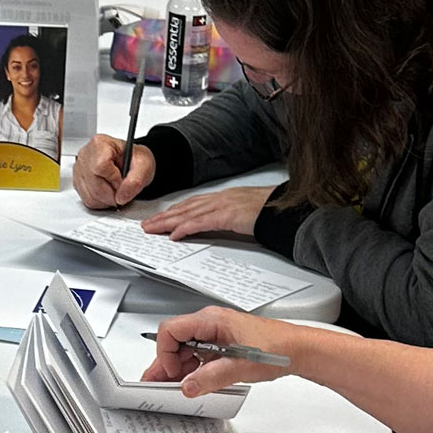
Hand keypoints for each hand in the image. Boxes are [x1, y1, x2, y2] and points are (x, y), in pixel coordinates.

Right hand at [72, 136, 154, 207]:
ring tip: (116, 191)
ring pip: (90, 196)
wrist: (131, 164)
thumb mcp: (144, 166)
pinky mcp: (78, 181)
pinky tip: (108, 193)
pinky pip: (87, 200)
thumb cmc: (134, 160)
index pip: (100, 167)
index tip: (123, 182)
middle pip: (94, 185)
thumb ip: (136, 181)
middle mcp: (86, 155)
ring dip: (107, 200)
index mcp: (100, 144)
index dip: (114, 181)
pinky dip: (100, 202)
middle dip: (112, 194)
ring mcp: (79, 169)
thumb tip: (122, 196)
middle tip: (122, 189)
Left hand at [141, 186, 272, 239]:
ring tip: (152, 230)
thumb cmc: (270, 211)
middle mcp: (220, 198)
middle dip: (164, 217)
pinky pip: (200, 223)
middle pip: (185, 208)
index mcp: (224, 197)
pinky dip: (184, 229)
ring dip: (167, 223)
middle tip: (148, 225)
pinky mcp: (226, 216)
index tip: (162, 216)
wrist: (284, 210)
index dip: (175, 210)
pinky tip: (174, 235)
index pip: (193, 203)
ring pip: (187, 214)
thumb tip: (223, 224)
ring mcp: (222, 206)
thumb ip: (231, 217)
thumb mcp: (245, 213)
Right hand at [142, 305, 296, 393]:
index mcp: (211, 320)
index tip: (171, 373)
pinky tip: (192, 383)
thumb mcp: (240, 366)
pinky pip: (198, 355)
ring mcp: (215, 335)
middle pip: (175, 341)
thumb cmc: (276, 348)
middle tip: (158, 385)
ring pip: (185, 350)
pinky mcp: (221, 345)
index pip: (170, 330)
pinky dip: (192, 370)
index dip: (165, 353)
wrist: (298, 350)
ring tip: (174, 388)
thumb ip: (211, 378)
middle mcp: (210, 324)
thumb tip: (188, 386)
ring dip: (179, 369)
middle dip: (166, 364)